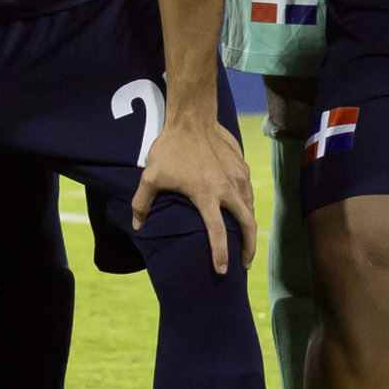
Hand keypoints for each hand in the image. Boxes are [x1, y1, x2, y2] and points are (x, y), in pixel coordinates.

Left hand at [130, 111, 255, 274]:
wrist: (192, 117)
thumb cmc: (170, 148)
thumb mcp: (150, 176)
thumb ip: (142, 204)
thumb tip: (138, 226)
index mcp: (206, 195)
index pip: (218, 233)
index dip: (220, 254)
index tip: (223, 270)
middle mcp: (227, 189)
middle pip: (247, 225)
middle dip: (249, 248)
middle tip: (245, 263)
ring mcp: (238, 177)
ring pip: (250, 208)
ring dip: (248, 226)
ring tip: (243, 239)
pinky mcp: (242, 166)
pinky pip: (248, 191)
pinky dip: (247, 205)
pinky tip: (240, 210)